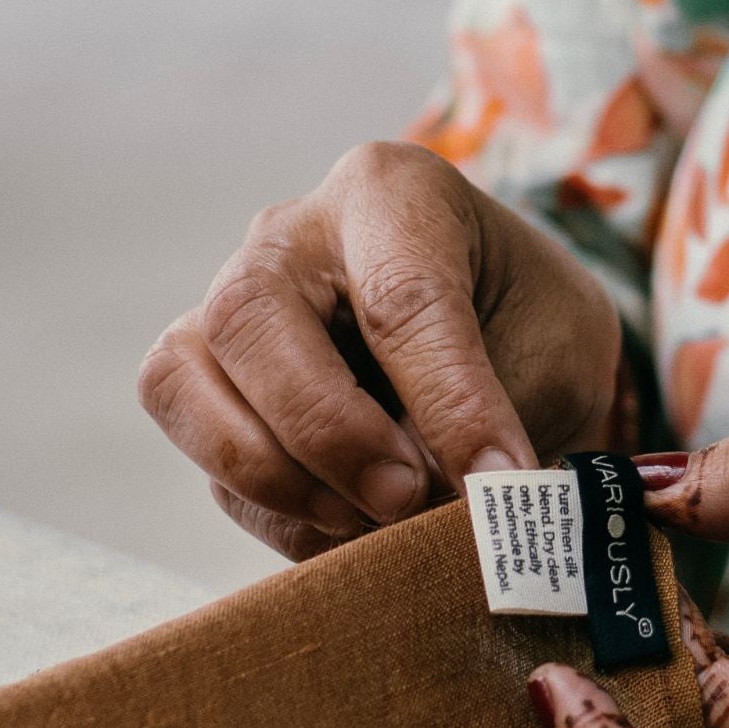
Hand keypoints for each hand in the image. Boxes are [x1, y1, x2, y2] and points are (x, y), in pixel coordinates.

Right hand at [139, 141, 622, 559]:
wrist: (517, 356)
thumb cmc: (532, 337)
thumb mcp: (545, 359)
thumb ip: (485, 419)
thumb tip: (426, 506)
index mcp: (391, 196)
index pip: (399, 293)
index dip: (447, 400)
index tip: (499, 478)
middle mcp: (291, 238)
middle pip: (249, 318)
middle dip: (327, 430)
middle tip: (406, 497)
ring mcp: (232, 313)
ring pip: (183, 383)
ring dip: (277, 477)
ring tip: (373, 522)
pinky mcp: (209, 395)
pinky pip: (210, 463)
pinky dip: (282, 518)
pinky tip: (354, 532)